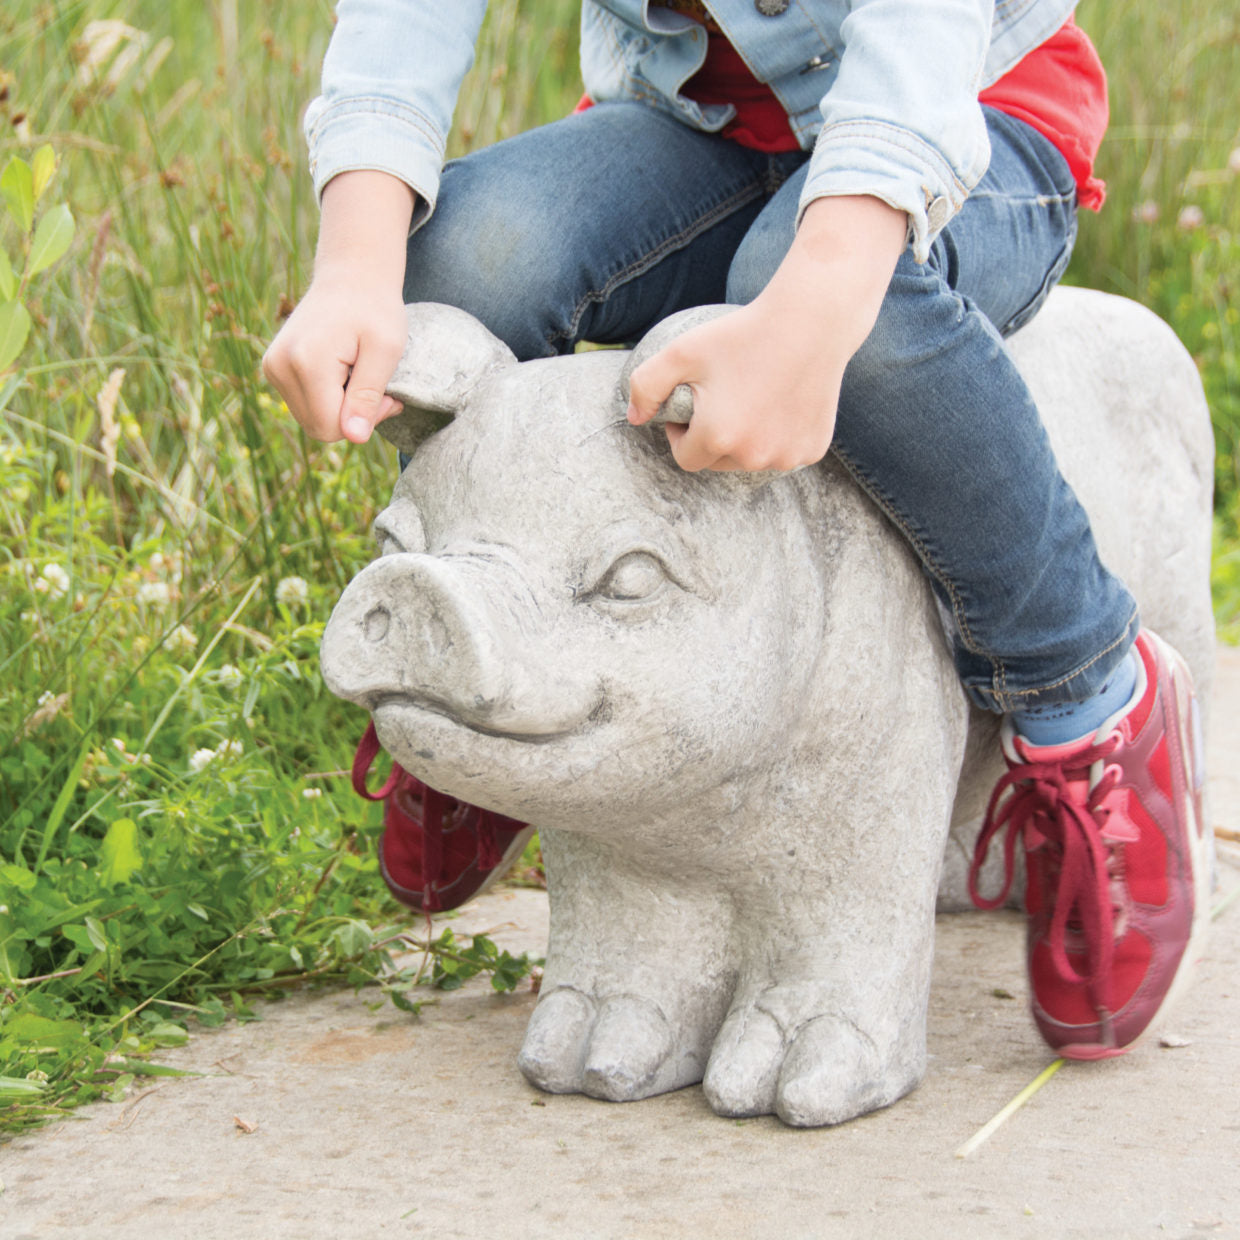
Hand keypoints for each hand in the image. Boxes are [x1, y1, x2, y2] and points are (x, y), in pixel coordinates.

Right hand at [262, 171, 416, 443]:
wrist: (351, 276)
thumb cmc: (375, 309)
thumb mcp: (385, 351)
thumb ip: (368, 396)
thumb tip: (354, 438)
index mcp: (306, 363)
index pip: (332, 428)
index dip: (364, 422)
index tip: (387, 396)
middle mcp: (279, 366)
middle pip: (319, 429)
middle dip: (353, 418)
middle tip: (378, 387)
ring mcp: (272, 367)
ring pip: (312, 420)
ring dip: (341, 409)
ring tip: (360, 375)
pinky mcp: (273, 368)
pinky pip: (305, 406)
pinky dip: (328, 399)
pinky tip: (344, 373)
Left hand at [626, 195, 906, 472]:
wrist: (811, 322)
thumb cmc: (742, 334)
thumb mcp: (682, 351)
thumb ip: (646, 386)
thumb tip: (633, 420)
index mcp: (717, 437)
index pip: (685, 459)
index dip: (681, 435)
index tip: (690, 409)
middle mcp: (753, 456)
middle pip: (718, 463)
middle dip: (712, 440)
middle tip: (721, 401)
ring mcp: (786, 457)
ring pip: (752, 461)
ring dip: (745, 442)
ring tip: (751, 401)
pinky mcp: (811, 450)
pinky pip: (783, 453)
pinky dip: (778, 437)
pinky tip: (780, 404)